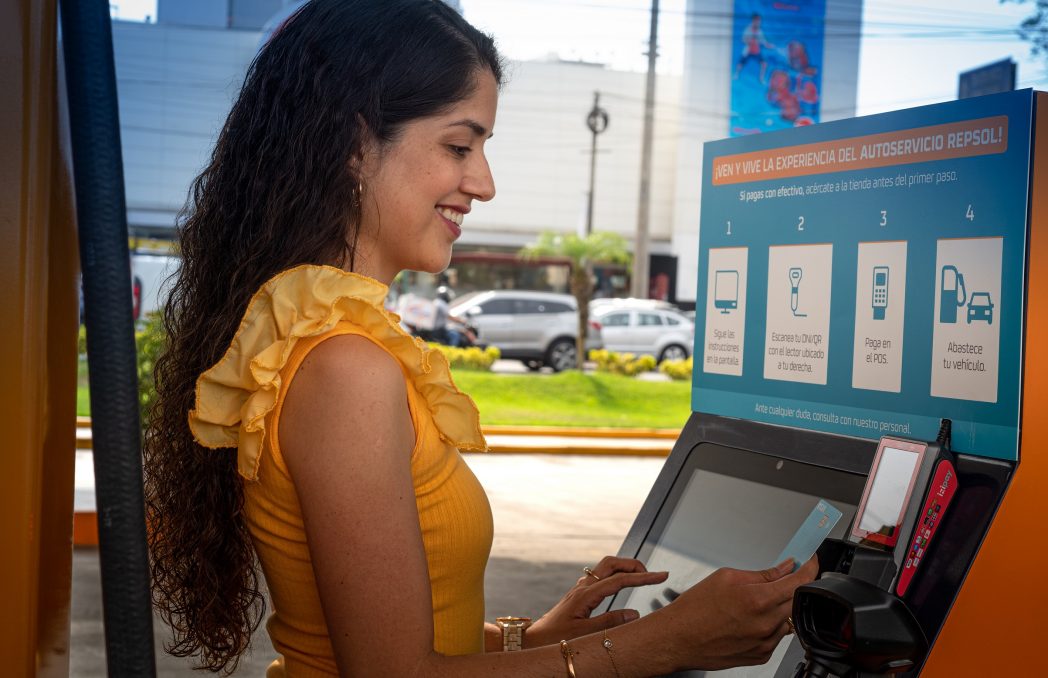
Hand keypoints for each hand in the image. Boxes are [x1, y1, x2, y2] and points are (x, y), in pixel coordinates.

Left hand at [524, 556, 667, 647]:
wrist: (535, 640)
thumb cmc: (555, 638)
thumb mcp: (584, 634)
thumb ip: (610, 623)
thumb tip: (634, 614)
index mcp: (586, 594)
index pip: (620, 580)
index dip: (643, 577)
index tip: (661, 576)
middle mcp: (583, 587)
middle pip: (612, 563)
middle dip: (633, 564)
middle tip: (651, 574)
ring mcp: (581, 589)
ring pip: (605, 567)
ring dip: (624, 568)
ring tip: (641, 577)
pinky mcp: (579, 594)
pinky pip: (600, 576)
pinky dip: (615, 575)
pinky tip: (621, 584)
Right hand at [656, 556, 817, 670]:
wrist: (678, 639)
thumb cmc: (694, 609)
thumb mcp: (726, 577)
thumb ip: (761, 574)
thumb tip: (784, 567)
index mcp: (757, 600)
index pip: (799, 581)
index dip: (810, 567)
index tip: (811, 560)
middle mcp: (765, 624)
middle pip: (796, 599)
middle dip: (793, 586)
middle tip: (782, 576)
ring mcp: (765, 642)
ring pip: (787, 618)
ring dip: (779, 606)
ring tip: (753, 602)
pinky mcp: (761, 655)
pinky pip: (776, 636)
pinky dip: (769, 624)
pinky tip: (748, 619)